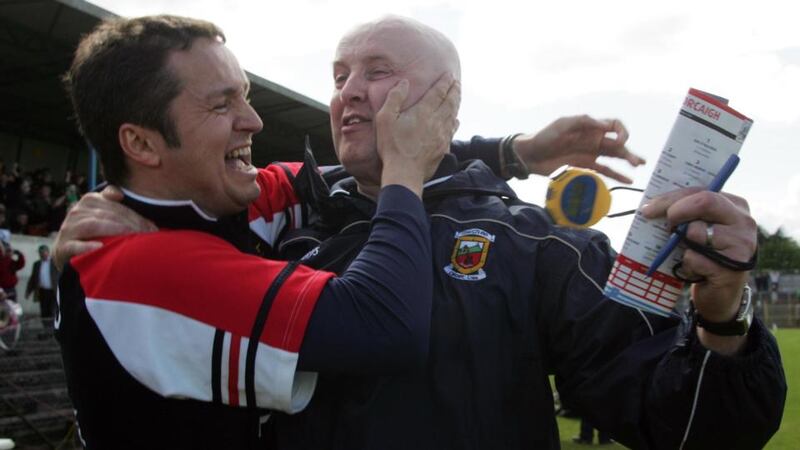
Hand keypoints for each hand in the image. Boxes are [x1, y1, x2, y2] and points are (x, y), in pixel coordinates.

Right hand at [53, 185, 156, 269]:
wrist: (66, 249)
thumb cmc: (91, 231)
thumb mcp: (102, 212)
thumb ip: (112, 202)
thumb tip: (119, 194)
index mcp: (90, 200)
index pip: (117, 207)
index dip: (136, 217)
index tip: (152, 229)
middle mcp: (78, 211)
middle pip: (109, 215)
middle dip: (132, 226)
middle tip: (149, 237)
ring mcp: (69, 228)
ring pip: (94, 225)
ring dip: (116, 232)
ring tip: (132, 240)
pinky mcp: (63, 246)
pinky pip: (75, 245)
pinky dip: (88, 246)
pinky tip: (100, 247)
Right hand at [376, 73, 459, 196]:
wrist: (404, 173)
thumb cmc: (392, 146)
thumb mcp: (385, 119)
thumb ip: (395, 98)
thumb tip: (404, 82)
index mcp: (423, 111)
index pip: (438, 92)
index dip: (444, 82)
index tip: (449, 75)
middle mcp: (436, 121)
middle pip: (450, 102)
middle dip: (454, 90)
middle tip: (457, 83)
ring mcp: (442, 135)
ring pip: (453, 114)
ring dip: (456, 103)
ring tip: (458, 96)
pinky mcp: (443, 147)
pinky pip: (452, 130)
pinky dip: (455, 121)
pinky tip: (455, 120)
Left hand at [512, 115, 644, 182]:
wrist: (531, 155)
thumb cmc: (545, 136)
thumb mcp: (562, 124)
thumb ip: (582, 122)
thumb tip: (603, 125)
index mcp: (590, 127)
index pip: (613, 126)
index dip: (620, 131)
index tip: (620, 140)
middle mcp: (593, 140)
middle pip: (617, 144)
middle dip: (628, 151)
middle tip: (637, 162)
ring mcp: (590, 154)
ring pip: (614, 157)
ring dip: (627, 161)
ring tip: (638, 166)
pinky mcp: (585, 167)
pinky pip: (604, 171)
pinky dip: (616, 175)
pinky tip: (627, 180)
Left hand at [642, 188, 756, 353]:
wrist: (720, 294)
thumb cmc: (705, 255)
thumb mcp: (699, 228)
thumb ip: (686, 213)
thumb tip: (651, 205)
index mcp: (735, 206)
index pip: (702, 191)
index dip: (671, 198)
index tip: (648, 209)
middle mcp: (744, 222)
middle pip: (704, 202)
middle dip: (675, 211)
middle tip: (663, 224)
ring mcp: (742, 245)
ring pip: (696, 232)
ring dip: (682, 245)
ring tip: (689, 253)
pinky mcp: (732, 268)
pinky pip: (694, 258)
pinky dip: (687, 265)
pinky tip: (696, 270)